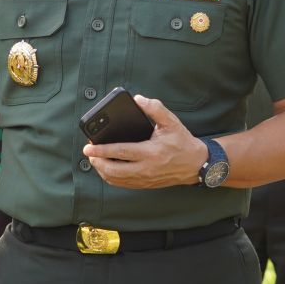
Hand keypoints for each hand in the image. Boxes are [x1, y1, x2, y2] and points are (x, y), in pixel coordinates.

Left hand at [83, 94, 207, 188]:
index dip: (102, 150)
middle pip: (114, 170)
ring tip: (95, 160)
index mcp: (151, 152)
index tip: (88, 147)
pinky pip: (123, 184)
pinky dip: (111, 178)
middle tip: (89, 153)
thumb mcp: (171, 122)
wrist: (196, 164)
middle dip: (97, 162)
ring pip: (116, 180)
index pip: (121, 152)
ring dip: (102, 171)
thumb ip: (154, 108)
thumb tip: (137, 99)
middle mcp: (146, 168)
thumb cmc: (182, 142)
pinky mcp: (145, 184)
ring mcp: (145, 179)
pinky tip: (107, 169)